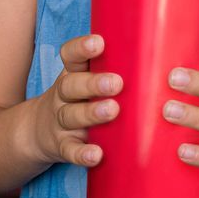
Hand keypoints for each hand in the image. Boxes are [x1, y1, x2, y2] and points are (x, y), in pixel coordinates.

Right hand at [33, 34, 122, 167]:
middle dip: (93, 83)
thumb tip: (159, 53)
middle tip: (116, 83)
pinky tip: (96, 154)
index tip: (99, 42)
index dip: (81, 48)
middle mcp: (63, 95)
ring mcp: (61, 121)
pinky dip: (82, 154)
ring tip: (112, 111)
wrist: (39, 131)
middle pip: (71, 86)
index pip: (70, 56)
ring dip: (91, 113)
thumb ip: (113, 67)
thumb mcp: (85, 79)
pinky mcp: (62, 146)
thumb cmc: (79, 99)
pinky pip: (70, 150)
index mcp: (72, 74)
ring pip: (71, 115)